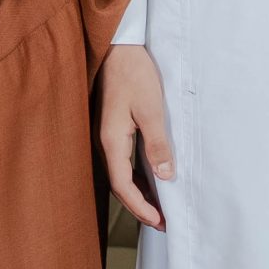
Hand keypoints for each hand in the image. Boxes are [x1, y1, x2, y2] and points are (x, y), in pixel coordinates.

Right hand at [99, 43, 176, 229]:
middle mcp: (104, 141)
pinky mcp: (111, 126)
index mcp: (111, 140)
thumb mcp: (151, 108)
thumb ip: (157, 143)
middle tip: (161, 221)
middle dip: (139, 206)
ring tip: (157, 205)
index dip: (140, 207)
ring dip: (138, 192)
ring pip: (120, 173)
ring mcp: (106, 134)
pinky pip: (121, 160)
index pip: (123, 186)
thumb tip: (164, 175)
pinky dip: (135, 175)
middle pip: (119, 185)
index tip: (159, 221)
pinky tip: (149, 177)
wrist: (119, 46)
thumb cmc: (133, 74)